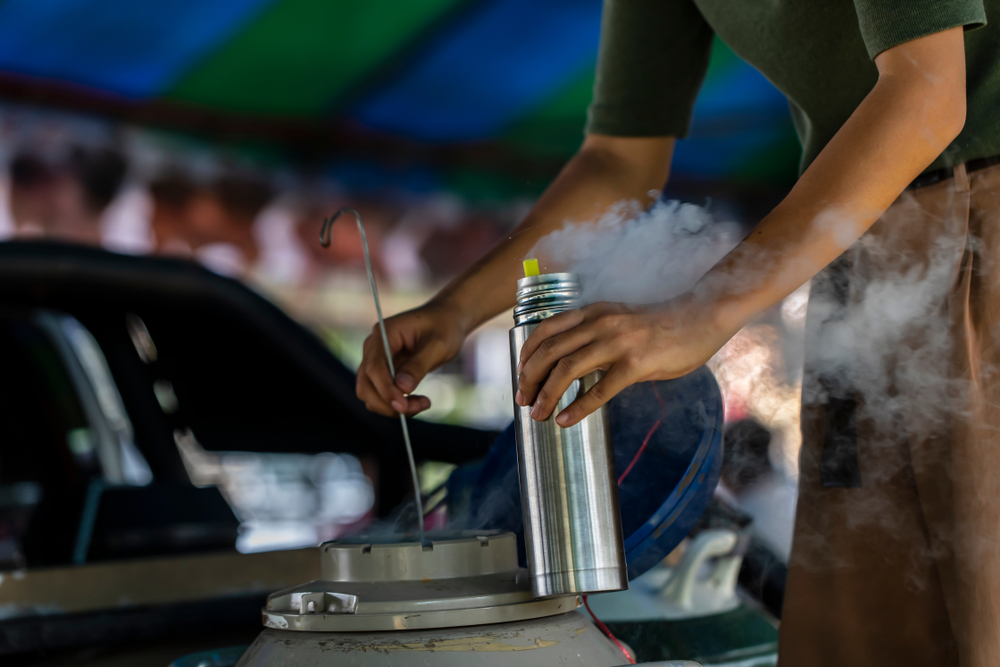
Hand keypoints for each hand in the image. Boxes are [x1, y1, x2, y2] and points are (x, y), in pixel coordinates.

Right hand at [356, 300, 467, 416]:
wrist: (447, 320)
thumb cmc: (444, 327)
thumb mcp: (438, 345)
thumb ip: (418, 366)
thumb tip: (402, 389)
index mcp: (384, 333)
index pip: (374, 367)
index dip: (385, 389)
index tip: (403, 405)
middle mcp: (374, 347)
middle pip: (365, 384)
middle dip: (387, 402)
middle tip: (418, 407)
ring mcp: (376, 360)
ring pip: (370, 393)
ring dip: (392, 406)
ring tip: (422, 404)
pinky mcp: (384, 372)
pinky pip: (382, 394)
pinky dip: (396, 403)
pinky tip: (419, 401)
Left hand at [514, 299, 728, 426]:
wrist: (704, 316)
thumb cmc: (663, 326)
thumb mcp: (621, 322)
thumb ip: (596, 337)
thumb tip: (572, 368)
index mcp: (594, 312)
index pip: (546, 330)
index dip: (526, 356)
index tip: (520, 377)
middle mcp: (600, 323)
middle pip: (549, 350)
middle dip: (529, 378)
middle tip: (522, 400)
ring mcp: (618, 342)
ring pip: (567, 368)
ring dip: (547, 394)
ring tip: (538, 414)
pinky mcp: (637, 363)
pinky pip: (600, 389)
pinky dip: (578, 407)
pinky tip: (565, 420)